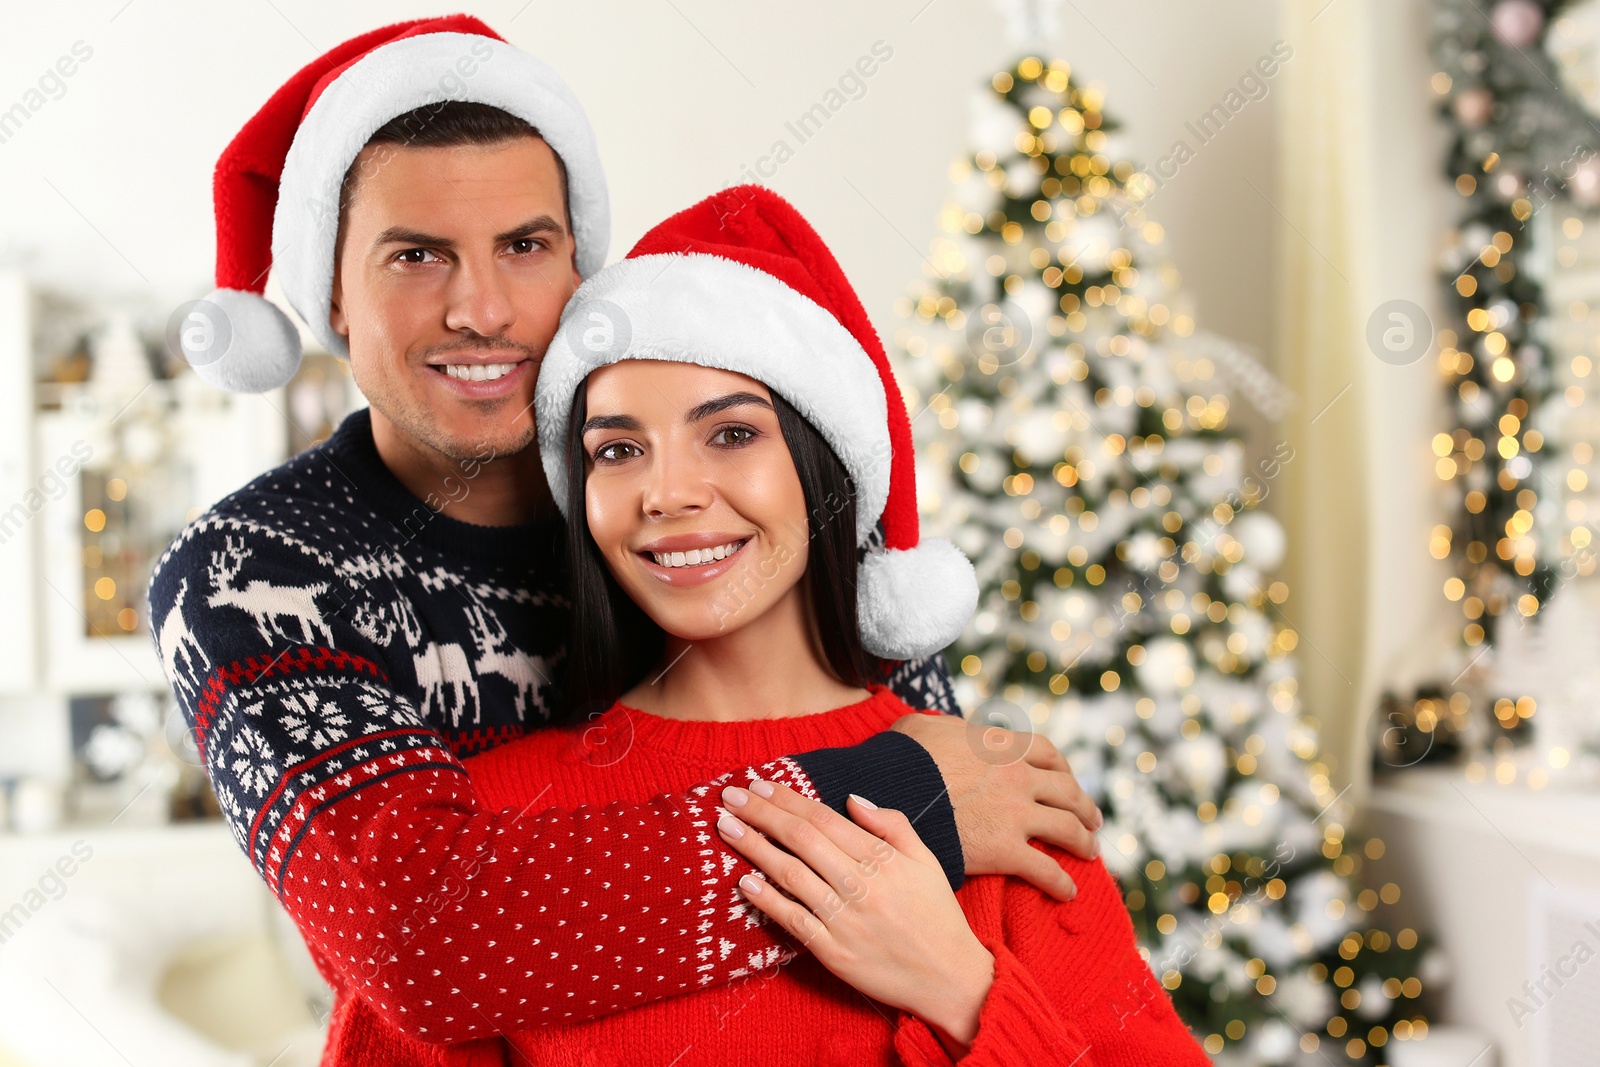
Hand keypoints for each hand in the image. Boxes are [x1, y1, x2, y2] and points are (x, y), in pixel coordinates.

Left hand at [717, 779, 994, 1049]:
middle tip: (731, 796)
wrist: (951, 979)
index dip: (788, 799)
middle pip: (801, 840)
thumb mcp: (926, 861)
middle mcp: (862, 885)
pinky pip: (794, 921)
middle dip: (762, 813)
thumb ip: (892, 825)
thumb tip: (850, 799)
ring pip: (791, 875)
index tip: (760, 784)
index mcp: (884, 859)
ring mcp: (846, 920)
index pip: (824, 819)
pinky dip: (768, 900)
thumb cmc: (936, 915)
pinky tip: (744, 881)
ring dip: (754, 847)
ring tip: (725, 827)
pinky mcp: (835, 953)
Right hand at [891, 713, 1101, 900]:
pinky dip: (1062, 882)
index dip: (1063, 767)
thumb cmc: (900, 758)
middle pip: (1067, 791)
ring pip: (1067, 828)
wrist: (889, 791)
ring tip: (1091, 852)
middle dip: (1084, 806)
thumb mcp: (924, 726)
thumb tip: (954, 730)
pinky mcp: (1005, 850)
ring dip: (1084, 841)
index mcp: (1000, 746)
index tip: (1067, 777)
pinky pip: (1046, 869)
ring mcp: (1015, 814)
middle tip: (1092, 819)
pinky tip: (1069, 892)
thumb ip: (948, 727)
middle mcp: (1017, 777)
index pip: (1046, 752)